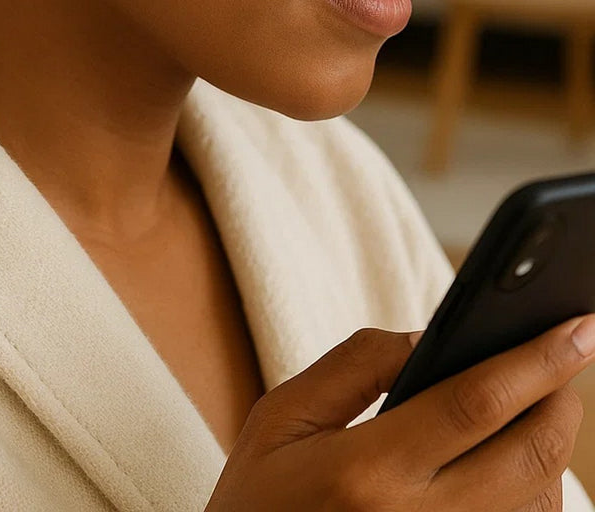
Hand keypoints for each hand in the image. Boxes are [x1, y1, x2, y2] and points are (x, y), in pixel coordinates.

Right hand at [204, 316, 594, 509]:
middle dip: (561, 395)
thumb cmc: (259, 502)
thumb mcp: (281, 418)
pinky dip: (535, 489)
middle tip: (572, 350)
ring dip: (553, 443)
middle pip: (529, 454)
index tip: (575, 326)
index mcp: (366, 474)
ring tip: (542, 398)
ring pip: (539, 500)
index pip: (474, 404)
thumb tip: (428, 339)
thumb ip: (353, 367)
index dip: (534, 361)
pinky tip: (514, 458)